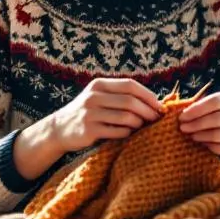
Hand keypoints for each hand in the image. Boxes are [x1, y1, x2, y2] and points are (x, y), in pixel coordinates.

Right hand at [40, 78, 163, 153]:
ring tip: (142, 127)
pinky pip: (118, 132)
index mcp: (99, 85)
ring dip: (139, 123)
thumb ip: (120, 96)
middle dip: (148, 111)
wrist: (59, 129)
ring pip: (126, 117)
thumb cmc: (87, 113)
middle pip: (130, 101)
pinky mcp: (89, 130)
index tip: (159, 105)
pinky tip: (128, 134)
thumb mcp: (99, 97)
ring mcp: (90, 113)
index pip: (130, 85)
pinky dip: (127, 133)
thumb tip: (154, 101)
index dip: (148, 95)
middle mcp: (93, 97)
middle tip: (156, 119)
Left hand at [179, 90, 219, 161]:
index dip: (196, 109)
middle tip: (183, 128)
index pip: (215, 101)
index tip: (182, 116)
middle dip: (196, 124)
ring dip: (201, 136)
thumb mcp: (215, 106)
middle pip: (217, 118)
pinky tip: (203, 144)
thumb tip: (180, 112)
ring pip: (219, 135)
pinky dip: (210, 147)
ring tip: (191, 136)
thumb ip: (201, 105)